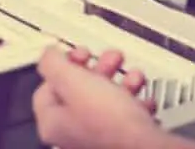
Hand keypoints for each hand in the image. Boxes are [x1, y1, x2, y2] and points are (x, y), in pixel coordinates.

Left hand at [33, 45, 164, 148]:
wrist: (148, 147)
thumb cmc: (110, 122)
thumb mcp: (72, 80)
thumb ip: (53, 63)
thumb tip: (48, 55)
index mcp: (54, 124)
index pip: (47, 89)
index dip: (63, 66)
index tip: (78, 55)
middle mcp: (73, 136)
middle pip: (78, 93)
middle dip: (96, 70)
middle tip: (108, 60)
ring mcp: (98, 140)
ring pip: (105, 102)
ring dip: (119, 83)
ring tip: (132, 77)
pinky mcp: (122, 143)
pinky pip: (126, 117)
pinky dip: (135, 104)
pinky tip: (143, 99)